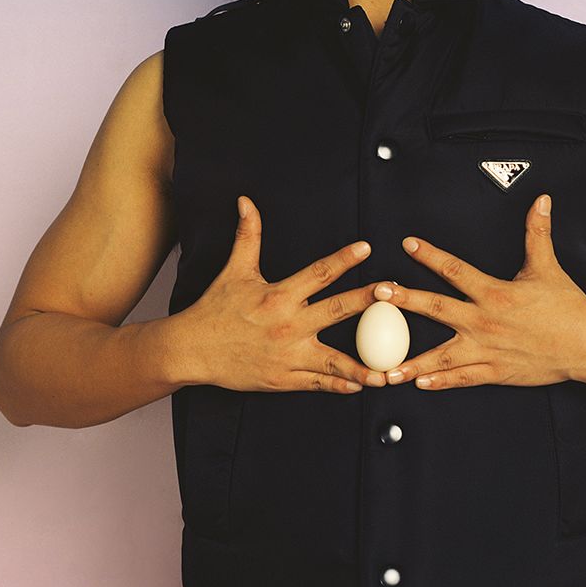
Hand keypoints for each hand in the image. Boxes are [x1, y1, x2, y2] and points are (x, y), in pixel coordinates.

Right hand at [174, 195, 386, 392]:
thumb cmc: (215, 308)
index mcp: (279, 295)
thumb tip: (247, 201)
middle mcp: (288, 325)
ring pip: (333, 360)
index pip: (318, 273)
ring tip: (389, 369)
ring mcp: (288, 355)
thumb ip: (248, 235)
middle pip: (336, 311)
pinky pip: (318, 383)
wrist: (191, 350)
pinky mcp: (284, 379)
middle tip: (394, 294)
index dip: (344, 259)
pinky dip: (341, 385)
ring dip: (363, 365)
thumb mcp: (234, 269)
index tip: (366, 248)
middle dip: (367, 302)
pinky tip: (362, 385)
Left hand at [372, 194, 585, 389]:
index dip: (430, 255)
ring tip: (385, 368)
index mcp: (494, 292)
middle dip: (404, 301)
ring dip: (412, 360)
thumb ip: (537, 232)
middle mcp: (485, 321)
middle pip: (436, 308)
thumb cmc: (568, 307)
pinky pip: (462, 378)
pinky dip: (439, 382)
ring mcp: (487, 349)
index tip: (408, 244)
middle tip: (376, 296)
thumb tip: (541, 201)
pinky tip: (418, 384)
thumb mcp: (548, 266)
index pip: (455, 269)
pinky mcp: (495, 372)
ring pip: (442, 355)